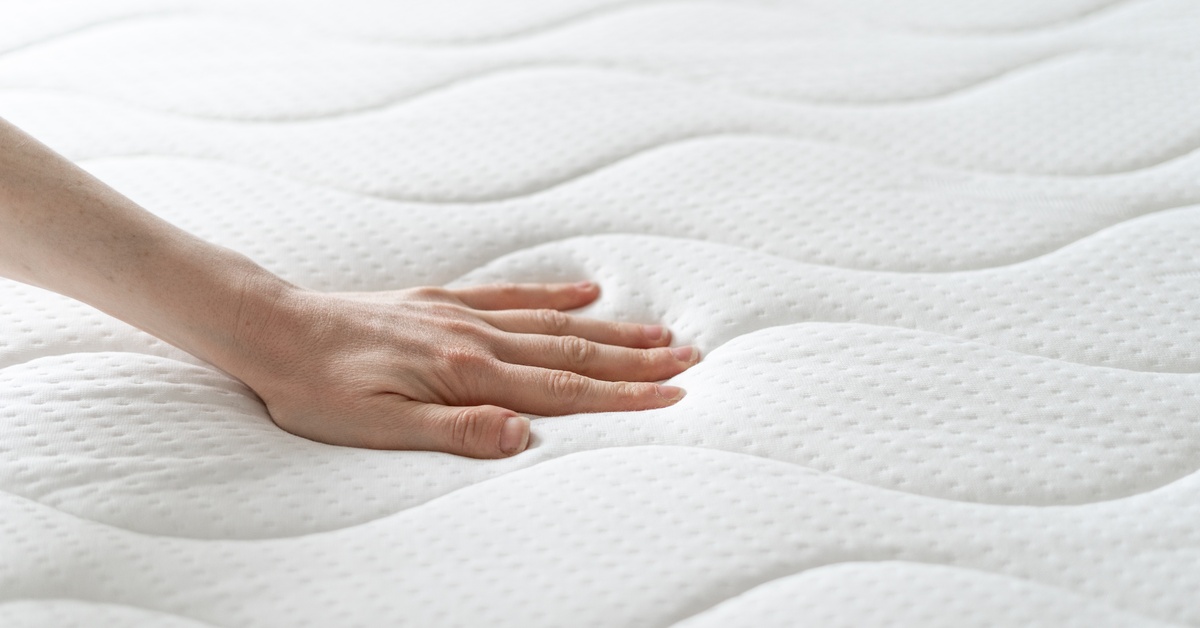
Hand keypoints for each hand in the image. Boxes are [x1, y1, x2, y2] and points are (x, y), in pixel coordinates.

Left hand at [229, 280, 699, 457]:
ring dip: (612, 330)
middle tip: (693, 359)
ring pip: (554, 324)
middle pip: (574, 351)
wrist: (274, 329)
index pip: (563, 388)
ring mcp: (462, 315)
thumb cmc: (319, 390)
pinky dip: (554, 296)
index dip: (623, 394)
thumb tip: (523, 435)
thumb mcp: (375, 427)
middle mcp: (474, 337)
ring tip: (661, 333)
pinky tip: (587, 294)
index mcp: (465, 373)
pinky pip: (512, 296)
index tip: (676, 394)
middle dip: (637, 359)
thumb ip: (453, 431)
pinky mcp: (444, 302)